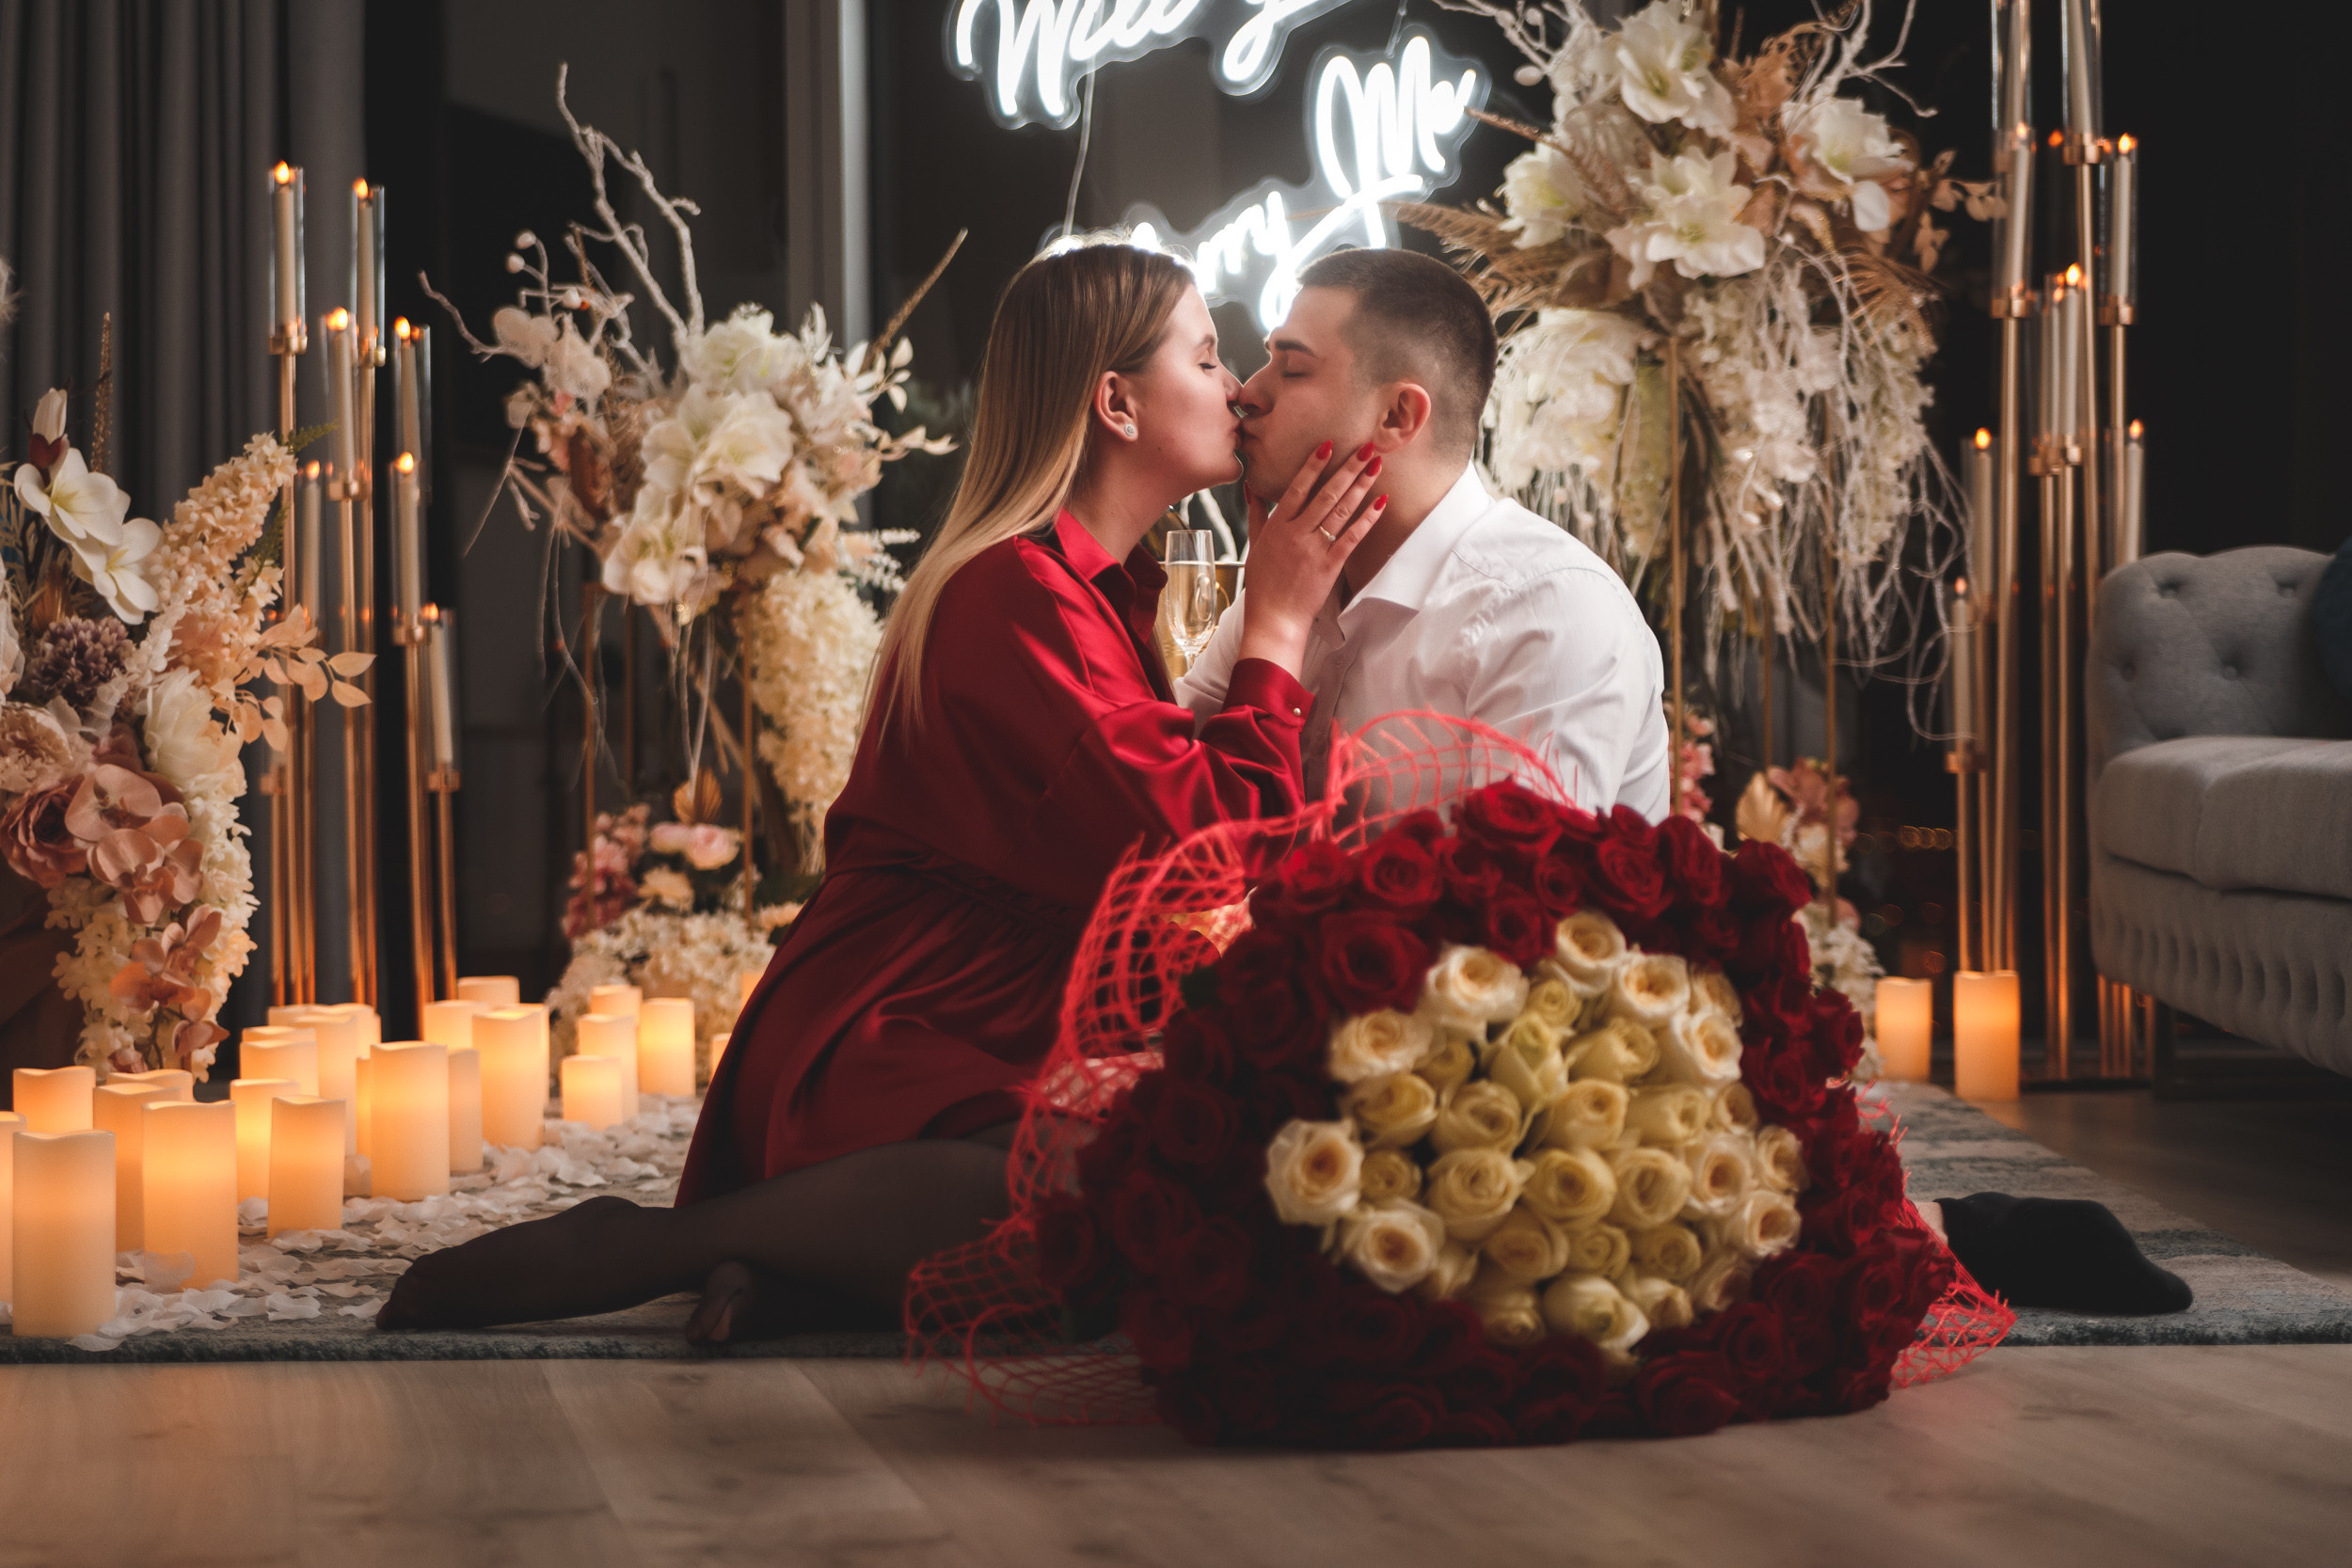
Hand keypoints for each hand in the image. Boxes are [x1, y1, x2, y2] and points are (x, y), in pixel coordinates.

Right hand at [1236, 441, 1385, 675]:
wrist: (1274, 618)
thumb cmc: (1262, 583)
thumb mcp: (1255, 543)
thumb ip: (1257, 513)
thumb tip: (1251, 486)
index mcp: (1277, 526)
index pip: (1297, 488)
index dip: (1313, 466)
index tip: (1328, 445)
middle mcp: (1297, 534)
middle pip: (1326, 495)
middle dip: (1348, 469)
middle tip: (1366, 447)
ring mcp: (1315, 550)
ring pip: (1341, 512)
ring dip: (1361, 487)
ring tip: (1376, 466)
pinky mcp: (1331, 566)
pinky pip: (1352, 538)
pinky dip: (1367, 519)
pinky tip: (1380, 503)